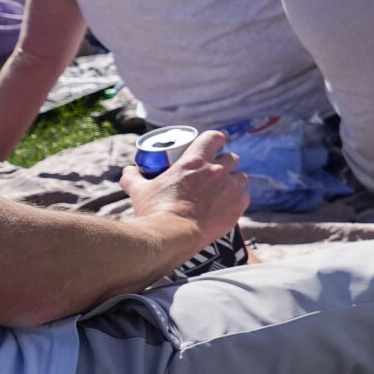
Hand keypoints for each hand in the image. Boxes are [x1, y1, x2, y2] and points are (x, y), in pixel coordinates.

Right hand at [119, 130, 247, 251]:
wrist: (173, 236)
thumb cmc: (156, 211)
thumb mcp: (139, 190)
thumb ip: (133, 177)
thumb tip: (129, 170)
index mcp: (194, 161)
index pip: (214, 137)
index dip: (214, 140)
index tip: (211, 146)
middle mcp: (216, 171)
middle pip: (231, 157)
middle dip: (224, 162)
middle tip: (214, 173)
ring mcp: (230, 188)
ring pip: (241, 176)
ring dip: (233, 180)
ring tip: (222, 190)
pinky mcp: (238, 206)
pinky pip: (244, 196)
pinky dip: (237, 199)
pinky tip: (227, 205)